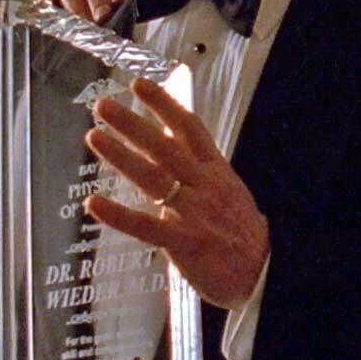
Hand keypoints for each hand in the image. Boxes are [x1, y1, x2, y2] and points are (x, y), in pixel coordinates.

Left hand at [84, 77, 271, 308]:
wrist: (266, 274)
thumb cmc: (242, 234)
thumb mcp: (229, 190)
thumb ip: (200, 168)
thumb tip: (172, 141)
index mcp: (217, 172)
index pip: (190, 129)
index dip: (164, 104)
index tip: (140, 85)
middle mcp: (205, 187)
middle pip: (166, 147)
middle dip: (134, 123)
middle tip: (104, 105)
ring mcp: (195, 214)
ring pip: (154, 178)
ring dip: (121, 156)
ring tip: (95, 137)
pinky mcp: (185, 243)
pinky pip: (146, 227)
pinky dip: (118, 215)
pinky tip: (94, 204)